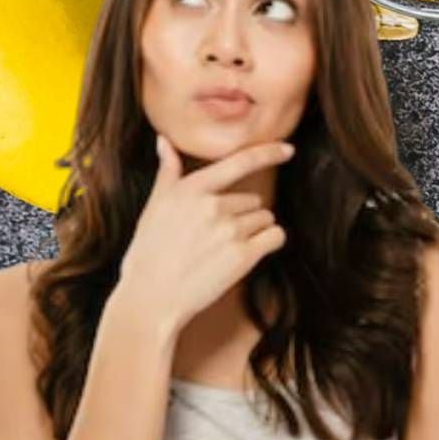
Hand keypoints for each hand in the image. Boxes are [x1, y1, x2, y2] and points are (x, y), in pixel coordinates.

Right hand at [110, 134, 293, 334]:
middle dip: (241, 216)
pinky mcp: (244, 255)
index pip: (240, 162)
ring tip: (222, 250)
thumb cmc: (149, 253)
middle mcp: (212, 205)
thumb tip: (164, 140)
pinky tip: (247, 255)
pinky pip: (276, 236)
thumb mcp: (154, 207)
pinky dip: (269, 243)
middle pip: (253, 200)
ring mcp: (230, 230)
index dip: (269, 153)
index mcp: (191, 190)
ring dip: (253, 232)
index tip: (289, 149)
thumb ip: (167, 172)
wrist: (151, 299)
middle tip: (213, 239)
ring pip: (264, 218)